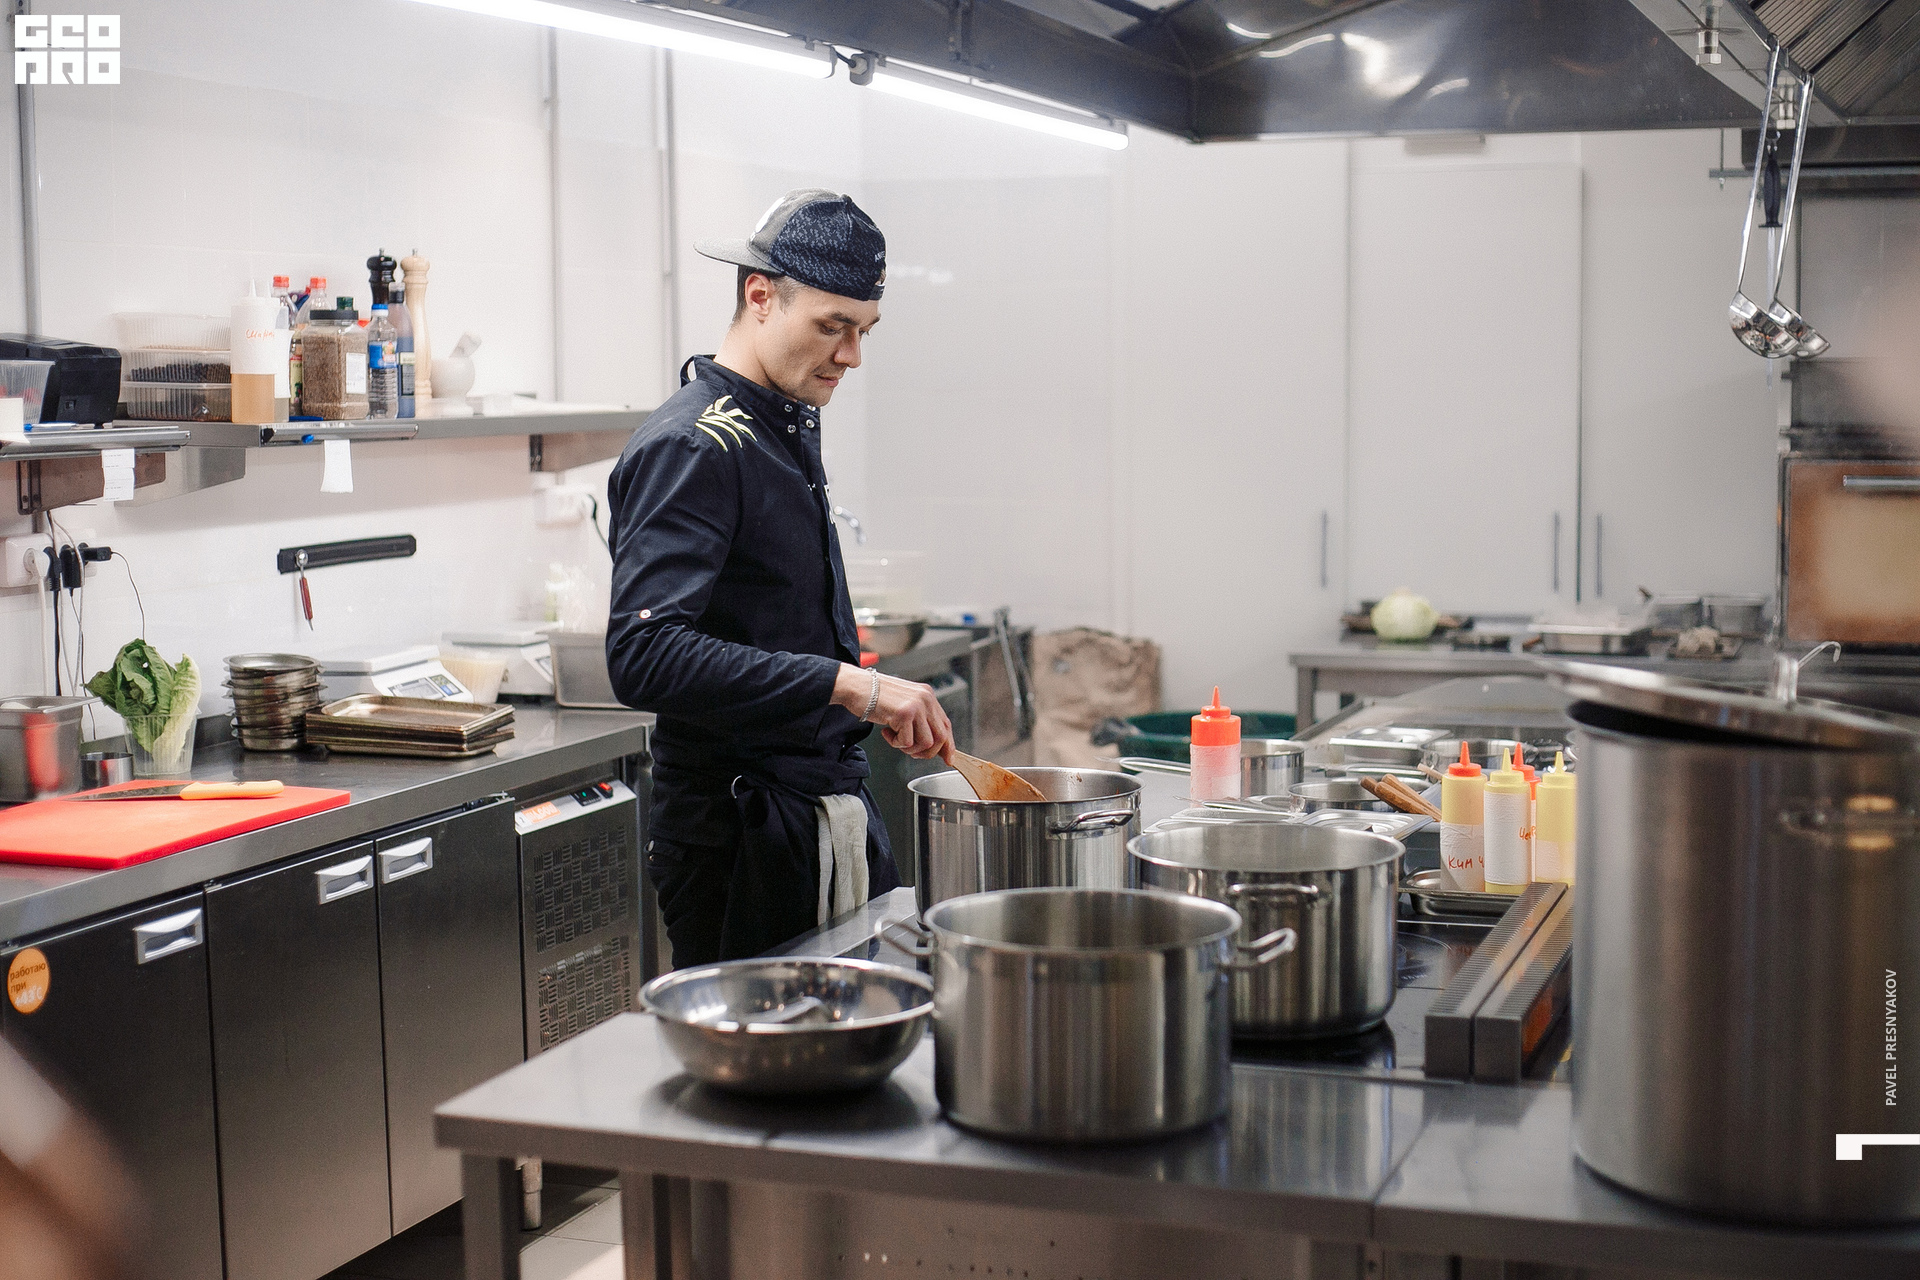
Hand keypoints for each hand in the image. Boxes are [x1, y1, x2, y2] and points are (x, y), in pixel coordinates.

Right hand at [832, 663, 953, 759]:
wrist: (856, 685)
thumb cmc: (876, 695)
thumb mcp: (905, 703)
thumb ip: (920, 718)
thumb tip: (933, 743)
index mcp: (927, 695)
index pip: (946, 725)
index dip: (948, 745)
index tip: (947, 758)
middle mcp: (925, 699)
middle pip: (940, 737)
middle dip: (927, 752)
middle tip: (911, 752)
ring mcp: (916, 706)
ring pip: (925, 743)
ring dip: (909, 748)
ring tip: (896, 739)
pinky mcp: (903, 714)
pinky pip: (906, 742)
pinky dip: (895, 743)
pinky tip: (887, 732)